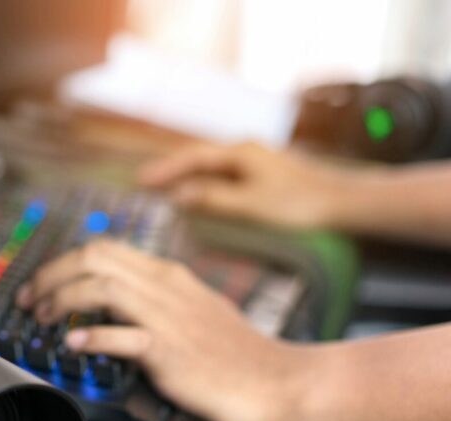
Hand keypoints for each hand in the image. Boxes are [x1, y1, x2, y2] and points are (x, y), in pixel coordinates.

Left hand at [15, 239, 305, 420]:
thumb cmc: (233, 353)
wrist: (276, 382)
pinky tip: (73, 344)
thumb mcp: (191, 308)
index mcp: (166, 274)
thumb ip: (152, 297)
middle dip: (50, 274)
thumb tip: (110, 298)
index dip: (62, 263)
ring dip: (61, 300)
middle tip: (29, 301)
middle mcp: (164, 287)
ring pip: (101, 287)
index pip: (103, 249)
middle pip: (93, 258)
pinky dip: (92, 337)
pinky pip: (124, 336)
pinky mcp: (171, 352)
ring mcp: (168, 317)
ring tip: (42, 319)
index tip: (40, 286)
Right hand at [138, 142, 353, 229]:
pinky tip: (200, 194)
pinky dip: (206, 182)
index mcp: (241, 152)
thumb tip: (179, 195)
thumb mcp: (250, 205)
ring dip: (188, 176)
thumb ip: (213, 198)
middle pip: (200, 157)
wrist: (344, 202)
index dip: (165, 168)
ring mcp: (256, 161)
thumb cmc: (298, 204)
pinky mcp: (264, 174)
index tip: (142, 180)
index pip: (193, 156)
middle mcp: (246, 151)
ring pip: (213, 166)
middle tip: (144, 183)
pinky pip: (225, 174)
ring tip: (164, 189)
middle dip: (172, 170)